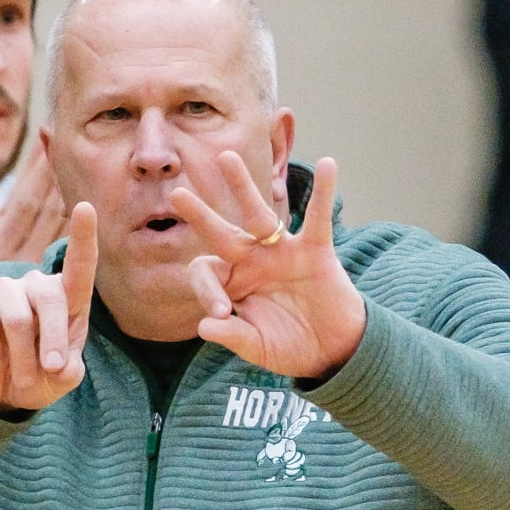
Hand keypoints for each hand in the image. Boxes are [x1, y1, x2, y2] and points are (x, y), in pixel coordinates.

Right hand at [0, 200, 97, 415]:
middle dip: (53, 340)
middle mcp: (36, 286)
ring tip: (22, 378)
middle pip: (50, 299)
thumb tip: (62, 366)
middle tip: (51, 371)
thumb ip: (69, 372)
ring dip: (22, 358)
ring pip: (17, 318)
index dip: (83, 237)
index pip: (79, 266)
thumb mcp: (60, 380)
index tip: (86, 207)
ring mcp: (3, 290)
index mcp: (66, 298)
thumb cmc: (38, 376)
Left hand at [178, 153, 365, 380]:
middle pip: (221, 233)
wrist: (332, 351)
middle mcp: (253, 261)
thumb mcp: (258, 346)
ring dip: (242, 187)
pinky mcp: (315, 252)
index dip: (206, 291)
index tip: (221, 312)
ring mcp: (282, 252)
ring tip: (226, 157)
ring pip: (258, 215)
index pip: (206, 273)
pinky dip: (324, 192)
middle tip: (178, 195)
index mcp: (232, 283)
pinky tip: (327, 164)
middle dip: (200, 215)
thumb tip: (205, 326)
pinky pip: (318, 218)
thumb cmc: (290, 347)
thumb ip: (234, 336)